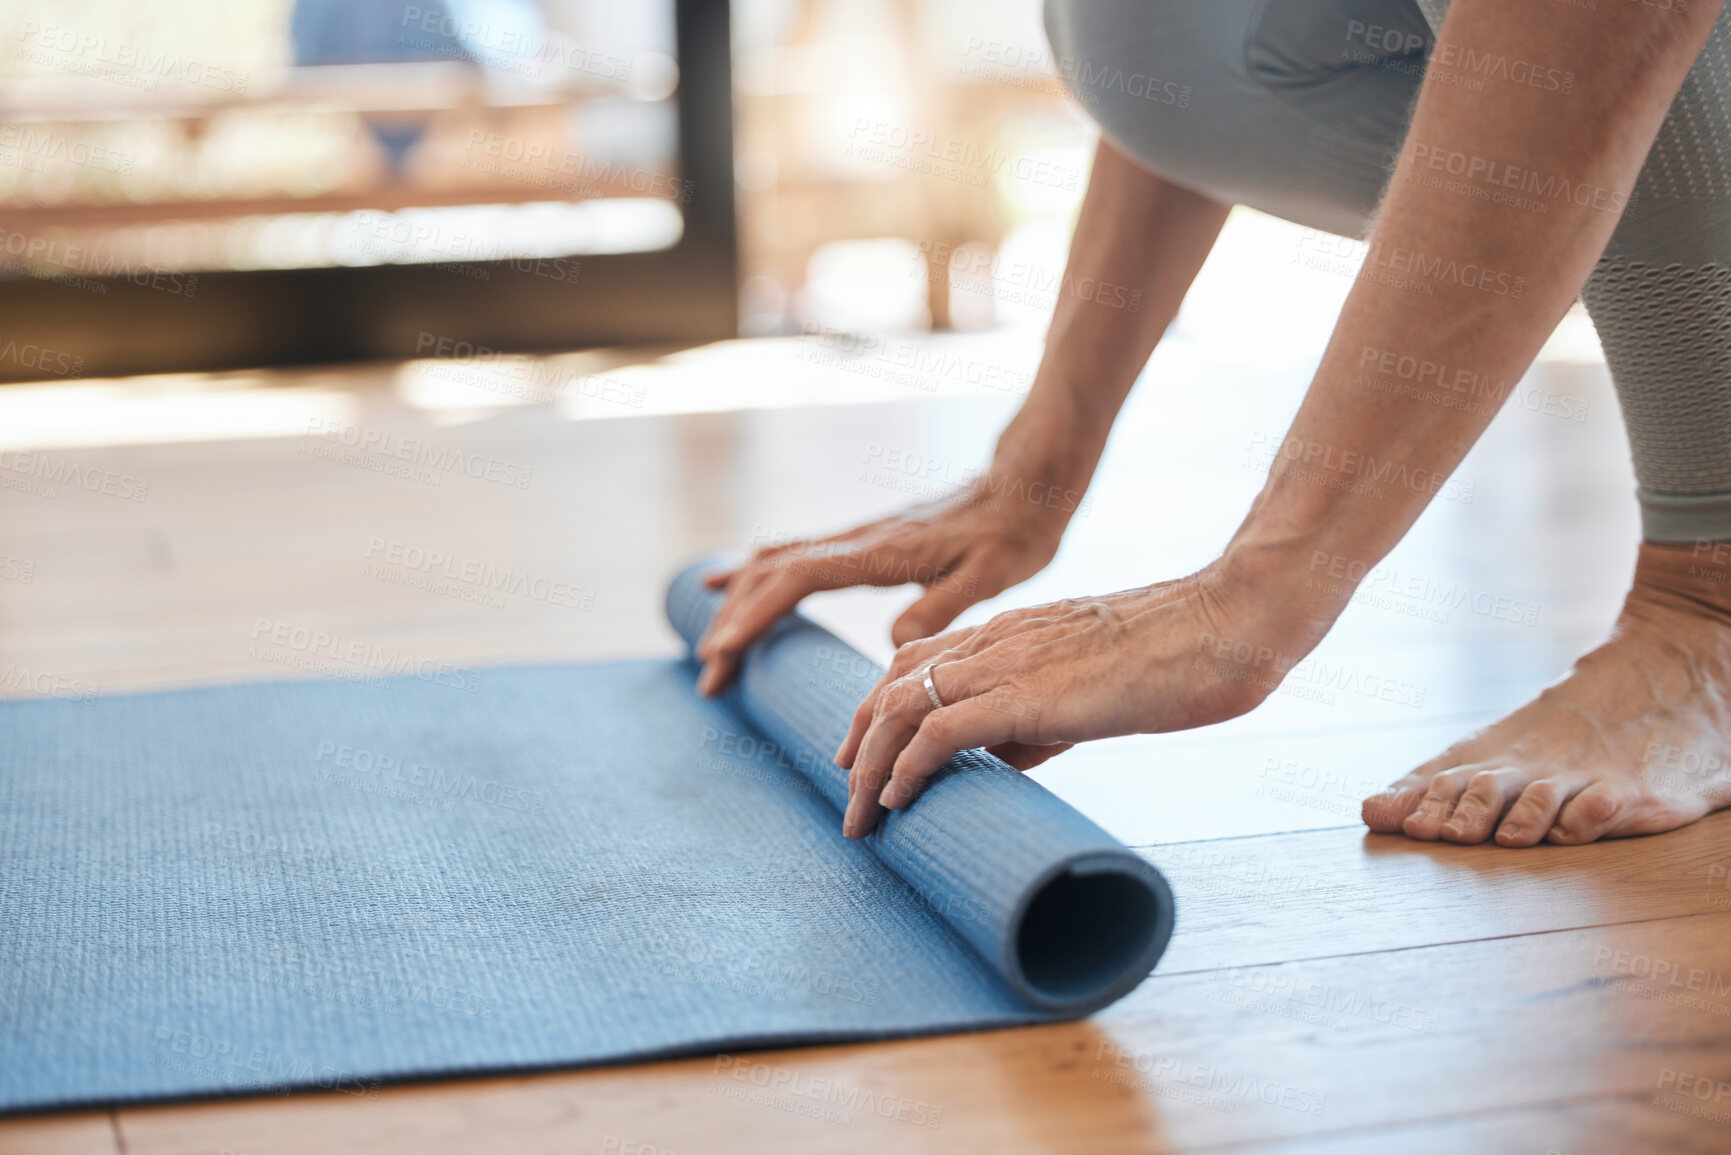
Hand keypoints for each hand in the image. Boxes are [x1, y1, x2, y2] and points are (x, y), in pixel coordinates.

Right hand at [695, 471, 1077, 695]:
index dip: (754, 615)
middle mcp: (858, 540)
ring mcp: (857, 538)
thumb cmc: (1013, 535)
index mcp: (880, 552)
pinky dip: (757, 575)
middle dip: (734, 624)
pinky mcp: (865, 541)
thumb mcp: (989, 577)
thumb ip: (939, 607)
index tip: (722, 653)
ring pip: (776, 562)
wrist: (1026, 487)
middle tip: (710, 678)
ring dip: (739, 602)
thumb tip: (891, 642)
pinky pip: (794, 556)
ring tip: (713, 646)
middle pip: (772, 574)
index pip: (795, 580)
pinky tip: (735, 586)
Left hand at [834, 559, 1329, 837]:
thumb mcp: (1092, 688)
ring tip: (860, 816)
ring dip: (870, 765)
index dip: (880, 707)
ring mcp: (1010, 662)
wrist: (1227, 623)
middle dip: (859, 740)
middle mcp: (997, 639)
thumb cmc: (1179, 656)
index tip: (863, 755)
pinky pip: (941, 729)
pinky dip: (908, 767)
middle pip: (893, 682)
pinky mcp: (1030, 693)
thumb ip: (1041, 717)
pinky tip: (898, 800)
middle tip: (844, 794)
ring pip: (903, 705)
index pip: (917, 660)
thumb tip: (1002, 758)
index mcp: (1012, 631)